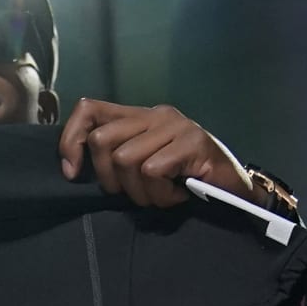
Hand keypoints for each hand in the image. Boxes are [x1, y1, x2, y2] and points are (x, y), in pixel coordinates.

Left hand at [58, 98, 252, 208]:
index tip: (72, 172)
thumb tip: (73, 168)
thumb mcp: (144, 165)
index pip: (88, 110)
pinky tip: (178, 194)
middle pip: (102, 141)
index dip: (71, 140)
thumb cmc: (185, 180)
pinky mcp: (191, 142)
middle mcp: (156, 114)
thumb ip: (115, 157)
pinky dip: (160, 194)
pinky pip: (152, 172)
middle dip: (109, 179)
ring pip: (125, 159)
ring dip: (139, 192)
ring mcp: (175, 126)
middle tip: (134, 193)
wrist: (234, 189)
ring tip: (161, 195)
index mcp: (139, 115)